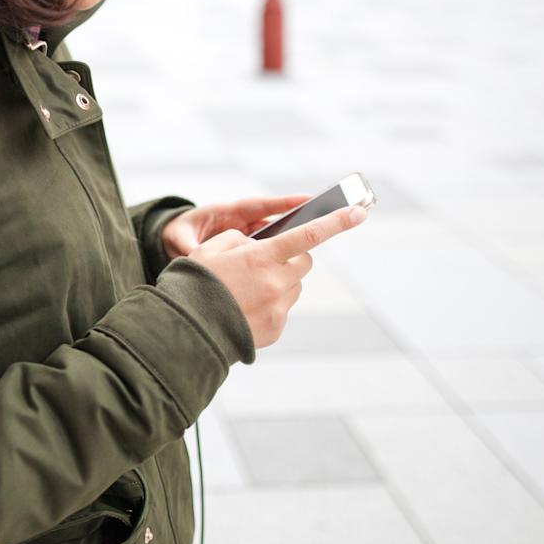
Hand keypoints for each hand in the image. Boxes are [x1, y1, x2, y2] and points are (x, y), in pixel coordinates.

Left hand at [161, 195, 311, 260]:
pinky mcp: (245, 251)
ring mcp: (245, 237)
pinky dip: (276, 260)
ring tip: (311, 251)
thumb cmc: (176, 233)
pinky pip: (265, 254)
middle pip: (274, 222)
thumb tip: (196, 254)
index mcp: (227, 211)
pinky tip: (289, 273)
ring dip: (289, 244)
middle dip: (296, 223)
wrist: (171, 242)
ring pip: (273, 239)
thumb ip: (190, 245)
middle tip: (324, 221)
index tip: (308, 200)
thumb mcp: (180, 237)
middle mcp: (241, 222)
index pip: (259, 205)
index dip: (283, 203)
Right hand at [187, 204, 367, 348]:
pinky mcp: (276, 328)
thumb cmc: (194, 284)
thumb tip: (256, 244)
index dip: (336, 222)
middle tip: (265, 261)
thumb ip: (239, 239)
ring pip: (293, 286)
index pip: (308, 235)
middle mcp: (276, 282)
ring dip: (278, 282)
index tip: (359, 212)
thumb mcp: (209, 249)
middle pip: (304, 262)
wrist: (185, 331)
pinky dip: (268, 305)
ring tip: (246, 291)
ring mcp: (278, 308)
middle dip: (290, 257)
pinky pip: (281, 309)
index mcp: (261, 257)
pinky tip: (244, 309)